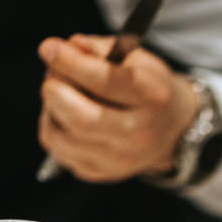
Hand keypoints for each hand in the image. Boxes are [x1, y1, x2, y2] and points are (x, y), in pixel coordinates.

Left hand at [37, 34, 199, 182]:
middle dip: (54, 91)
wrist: (172, 128)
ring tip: (61, 98)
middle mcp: (141, 134)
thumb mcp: (133, 58)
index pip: (104, 81)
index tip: (49, 48)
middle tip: (52, 78)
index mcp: (152, 98)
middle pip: (81, 118)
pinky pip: (58, 151)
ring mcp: (122, 159)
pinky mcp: (103, 172)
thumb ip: (97, 49)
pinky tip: (66, 118)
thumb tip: (61, 49)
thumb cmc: (146, 87)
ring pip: (61, 136)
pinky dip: (53, 129)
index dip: (69, 62)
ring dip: (50, 110)